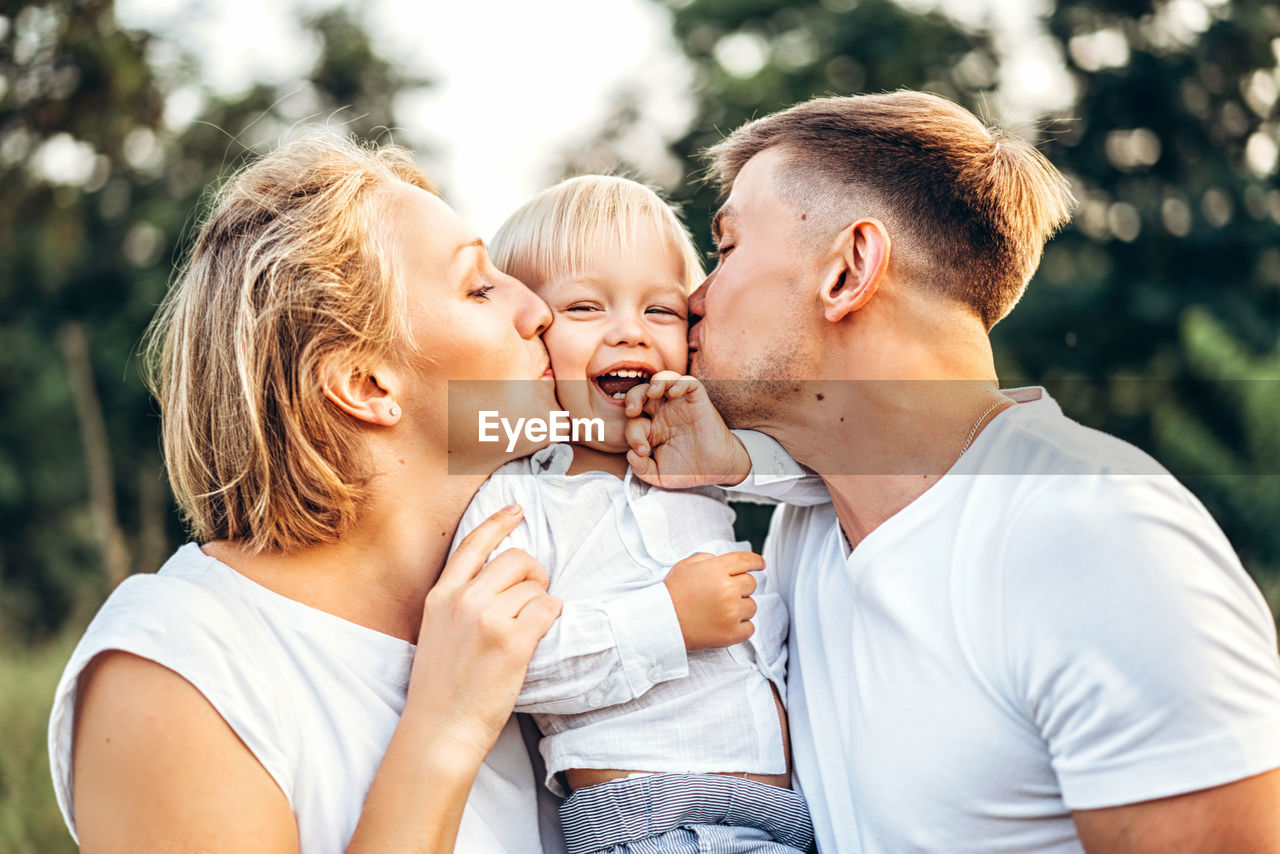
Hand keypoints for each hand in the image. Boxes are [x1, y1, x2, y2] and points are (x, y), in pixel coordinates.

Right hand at [410, 505, 561, 759]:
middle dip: (534, 575)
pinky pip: (548, 610)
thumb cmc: (441, 687)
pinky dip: (552, 618)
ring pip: (536, 587)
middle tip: (533, 600)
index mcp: (441, 596)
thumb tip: (498, 580)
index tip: (517, 510)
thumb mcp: (436, 631)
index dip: (498, 522)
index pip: (472, 544)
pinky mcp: (513, 642)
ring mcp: (488, 620)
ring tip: (528, 629)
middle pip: (517, 560)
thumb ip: (459, 601)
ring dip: (542, 603)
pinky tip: (539, 635)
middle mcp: (463, 600)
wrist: (440, 729)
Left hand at [623, 371, 750, 487]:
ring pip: (663, 380)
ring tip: (652, 393)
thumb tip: (630, 454)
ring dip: (655, 383)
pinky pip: (689, 383)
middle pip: (641, 393)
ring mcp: (681, 406)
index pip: (633, 422)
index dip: (632, 435)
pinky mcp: (699, 402)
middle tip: (632, 411)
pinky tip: (675, 393)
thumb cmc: (688, 470)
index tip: (642, 452)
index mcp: (651, 428)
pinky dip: (680, 382)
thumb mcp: (659, 476)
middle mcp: (663, 413)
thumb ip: (641, 468)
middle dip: (633, 397)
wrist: (716, 471)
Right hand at [663, 550, 761, 650]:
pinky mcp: (732, 633)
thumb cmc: (672, 594)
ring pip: (752, 606)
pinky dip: (741, 627)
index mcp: (717, 570)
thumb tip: (721, 561)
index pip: (746, 560)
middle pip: (751, 583)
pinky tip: (724, 625)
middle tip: (723, 595)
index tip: (761, 564)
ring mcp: (731, 612)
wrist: (661, 623)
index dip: (756, 561)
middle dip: (740, 587)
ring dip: (740, 608)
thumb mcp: (684, 566)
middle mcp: (727, 589)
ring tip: (719, 611)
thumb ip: (706, 559)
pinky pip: (750, 627)